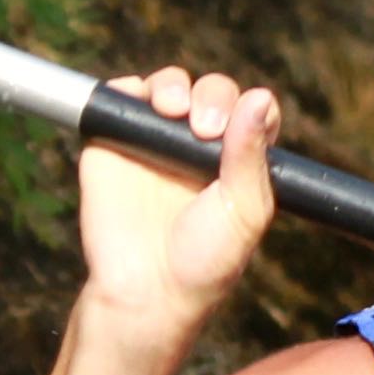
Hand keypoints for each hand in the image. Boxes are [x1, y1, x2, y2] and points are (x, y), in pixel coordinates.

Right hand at [74, 65, 277, 334]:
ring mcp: (155, 141)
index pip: (253, 112)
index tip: (241, 126)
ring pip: (169, 86)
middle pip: (212, 91)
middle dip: (212, 96)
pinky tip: (142, 106)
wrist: (145, 289)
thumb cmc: (204, 260)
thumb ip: (250, 155)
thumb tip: (260, 97)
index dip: (252, 108)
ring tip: (172, 110)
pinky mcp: (114, 140)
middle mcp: (197, 146)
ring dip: (174, 86)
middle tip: (205, 128)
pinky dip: (130, 89)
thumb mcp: (244, 210)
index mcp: (238, 161)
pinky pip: (121, 96)